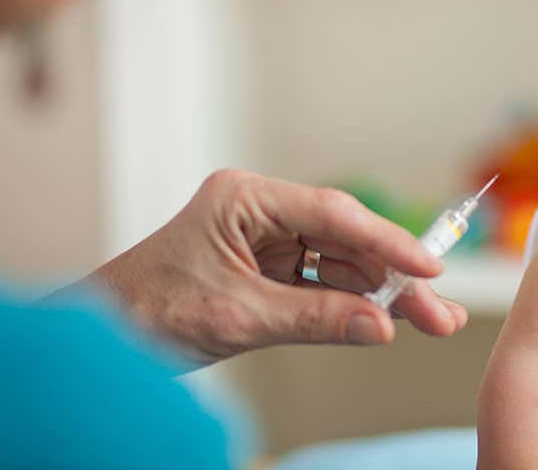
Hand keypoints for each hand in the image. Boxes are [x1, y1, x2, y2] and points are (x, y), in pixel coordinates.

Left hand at [81, 169, 467, 362]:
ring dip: (382, 293)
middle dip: (393, 275)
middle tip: (439, 310)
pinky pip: (321, 282)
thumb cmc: (146, 314)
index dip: (387, 242)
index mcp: (244, 198)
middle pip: (344, 239)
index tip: (429, 267)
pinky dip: (352, 303)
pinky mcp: (267, 268)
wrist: (98, 340)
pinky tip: (386, 319)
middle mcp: (260, 211)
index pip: (332, 214)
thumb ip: (316, 319)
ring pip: (340, 262)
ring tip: (430, 320)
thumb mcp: (238, 317)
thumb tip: (382, 326)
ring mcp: (265, 239)